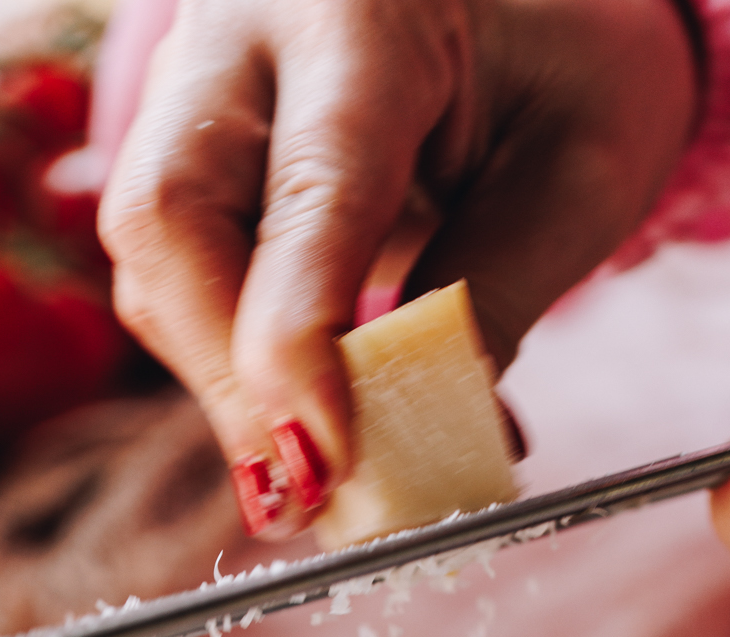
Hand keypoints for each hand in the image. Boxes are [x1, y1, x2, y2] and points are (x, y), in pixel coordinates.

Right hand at [99, 0, 696, 531]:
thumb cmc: (568, 63)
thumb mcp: (579, 173)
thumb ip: (495, 301)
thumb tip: (426, 447)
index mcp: (363, 10)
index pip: (309, 190)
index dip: (300, 343)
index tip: (323, 463)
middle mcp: (247, 29)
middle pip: (170, 217)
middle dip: (228, 375)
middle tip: (299, 493)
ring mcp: (194, 81)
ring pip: (150, 257)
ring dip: (222, 383)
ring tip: (309, 471)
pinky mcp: (178, 141)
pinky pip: (169, 275)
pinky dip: (229, 365)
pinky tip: (296, 419)